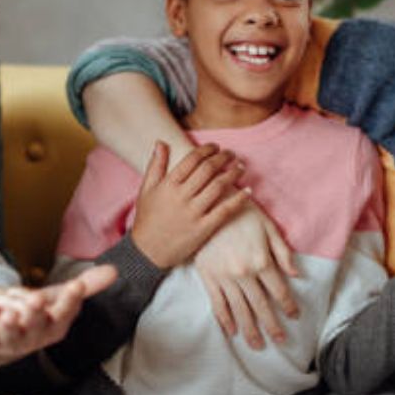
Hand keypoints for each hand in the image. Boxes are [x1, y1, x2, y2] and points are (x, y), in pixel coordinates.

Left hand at [0, 265, 116, 366]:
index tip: (75, 287)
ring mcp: (5, 345)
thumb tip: (114, 271)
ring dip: (8, 328)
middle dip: (35, 316)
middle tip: (35, 302)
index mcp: (51, 328)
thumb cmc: (30, 312)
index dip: (70, 302)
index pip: (63, 316)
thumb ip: (84, 286)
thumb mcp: (55, 295)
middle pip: (35, 329)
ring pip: (8, 338)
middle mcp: (30, 340)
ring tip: (7, 315)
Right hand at [131, 141, 251, 268]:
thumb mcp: (146, 190)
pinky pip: (225, 210)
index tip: (216, 146)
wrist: (147, 252)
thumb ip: (155, 165)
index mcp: (168, 185)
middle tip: (232, 153)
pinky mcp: (203, 229)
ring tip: (241, 167)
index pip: (192, 159)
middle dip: (223, 157)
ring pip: (218, 187)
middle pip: (208, 170)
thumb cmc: (147, 220)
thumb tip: (161, 142)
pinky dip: (238, 199)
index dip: (207, 149)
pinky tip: (248, 191)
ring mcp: (193, 213)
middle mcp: (181, 197)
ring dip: (233, 173)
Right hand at [193, 201, 299, 349]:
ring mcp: (224, 278)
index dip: (288, 306)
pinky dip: (225, 320)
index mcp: (261, 261)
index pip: (279, 291)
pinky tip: (232, 332)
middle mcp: (244, 274)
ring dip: (250, 330)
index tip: (294, 316)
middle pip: (261, 307)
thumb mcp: (268, 227)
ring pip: (240, 311)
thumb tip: (296, 274)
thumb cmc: (242, 212)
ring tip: (257, 345)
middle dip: (272, 327)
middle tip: (280, 342)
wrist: (209, 204)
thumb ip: (282, 252)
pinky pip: (218, 304)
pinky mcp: (208, 277)